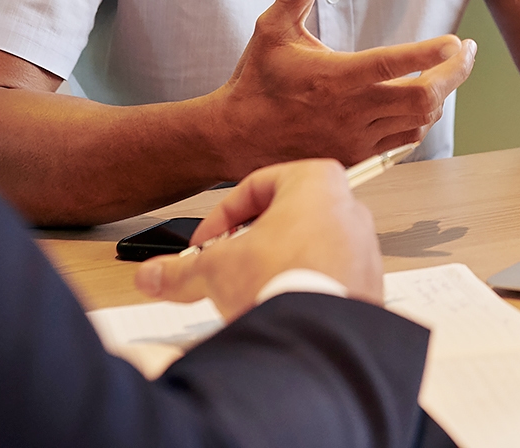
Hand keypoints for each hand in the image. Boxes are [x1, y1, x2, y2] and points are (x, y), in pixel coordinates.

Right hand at [134, 159, 382, 315]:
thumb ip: (181, 270)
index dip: (221, 216)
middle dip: (248, 244)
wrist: (321, 337)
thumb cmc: (285, 282)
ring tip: (248, 292)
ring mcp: (362, 248)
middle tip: (224, 266)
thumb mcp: (216, 269)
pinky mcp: (366, 285)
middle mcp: (348, 209)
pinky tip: (277, 309)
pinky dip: (301, 289)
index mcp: (317, 182)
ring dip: (274, 267)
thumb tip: (153, 275)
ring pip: (307, 249)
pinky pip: (327, 279)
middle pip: (284, 219)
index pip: (257, 185)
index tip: (205, 242)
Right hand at [207, 0, 476, 175]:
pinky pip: (402, 142)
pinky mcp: (355, 157)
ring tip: (449, 74)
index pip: (397, 64)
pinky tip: (422, 103)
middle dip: (455, 75)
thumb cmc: (256, 81)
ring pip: (418, 123)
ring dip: (439, 98)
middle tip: (466, 54)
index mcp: (337, 77)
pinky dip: (419, 122)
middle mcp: (351, 111)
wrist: (233, 138)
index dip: (433, 53)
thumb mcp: (273, 28)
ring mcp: (355, 138)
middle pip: (424, 99)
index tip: (456, 41)